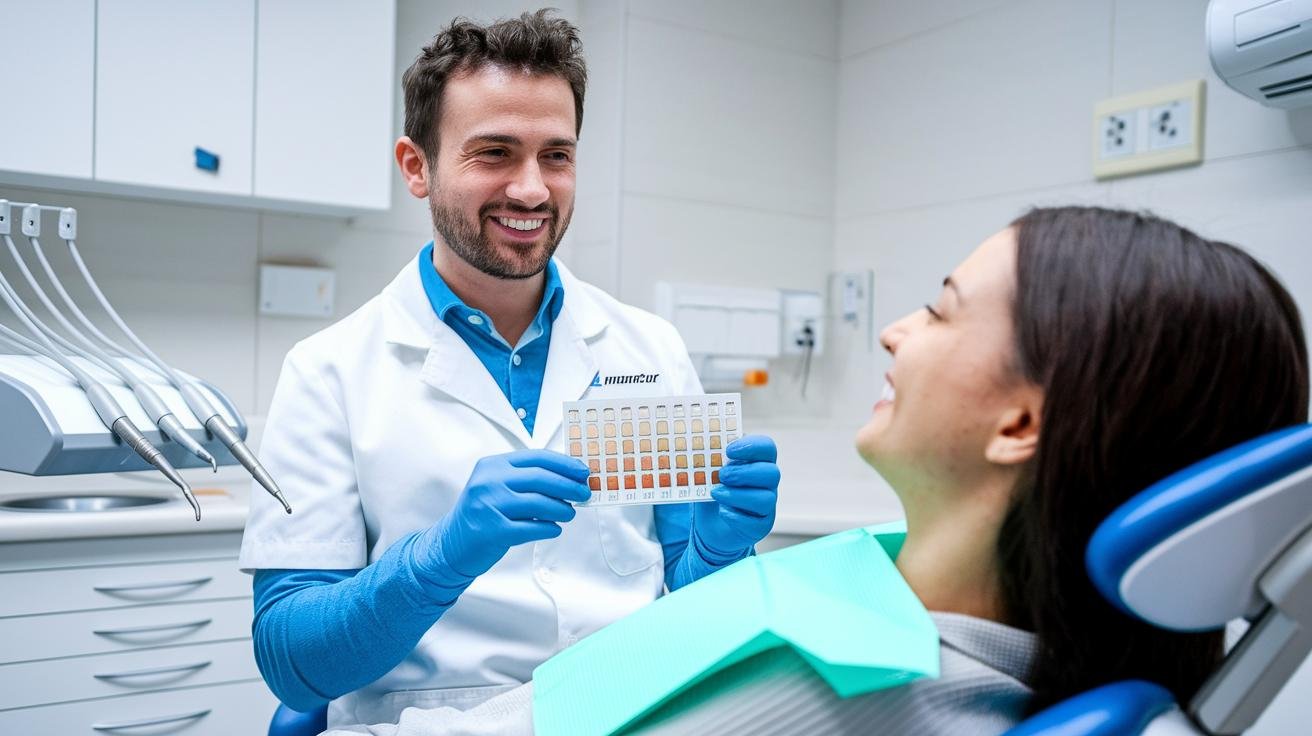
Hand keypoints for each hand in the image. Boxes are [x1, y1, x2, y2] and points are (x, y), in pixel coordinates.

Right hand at [413, 450, 590, 583]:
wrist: (451, 544)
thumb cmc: (482, 514)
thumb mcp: (497, 487)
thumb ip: (526, 480)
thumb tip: (570, 479)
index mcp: (492, 466)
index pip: (536, 457)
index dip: (564, 464)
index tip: (583, 472)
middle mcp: (488, 482)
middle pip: (541, 478)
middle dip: (569, 486)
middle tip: (584, 493)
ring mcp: (488, 506)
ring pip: (539, 503)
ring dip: (562, 509)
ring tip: (570, 513)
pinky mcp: (492, 531)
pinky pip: (531, 528)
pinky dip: (549, 528)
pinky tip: (555, 529)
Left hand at [691, 435, 779, 561]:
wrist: (710, 523)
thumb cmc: (714, 491)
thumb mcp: (709, 471)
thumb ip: (712, 457)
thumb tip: (704, 443)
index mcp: (758, 462)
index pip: (767, 448)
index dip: (752, 446)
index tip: (728, 450)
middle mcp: (767, 483)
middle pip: (772, 472)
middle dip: (744, 473)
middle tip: (722, 475)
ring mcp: (767, 506)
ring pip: (766, 499)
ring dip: (737, 495)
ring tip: (715, 493)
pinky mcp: (760, 527)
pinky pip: (755, 522)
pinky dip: (735, 516)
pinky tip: (722, 511)